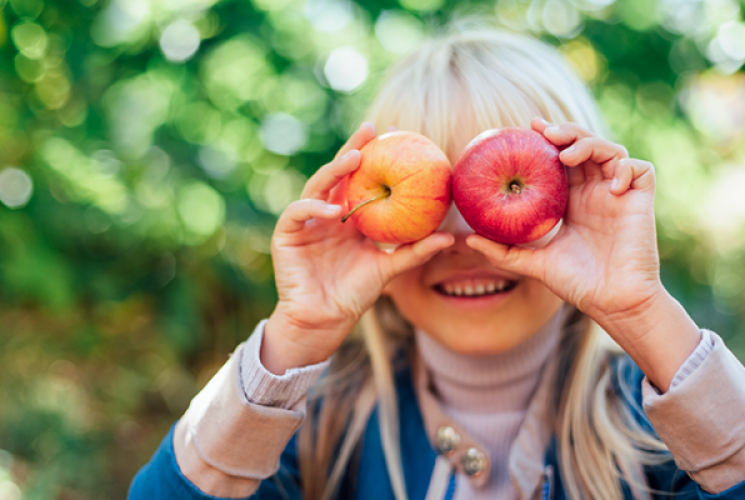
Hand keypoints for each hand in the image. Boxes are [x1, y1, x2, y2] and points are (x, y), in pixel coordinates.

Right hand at [262, 123, 453, 373]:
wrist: (324, 321)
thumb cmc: (354, 295)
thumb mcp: (389, 269)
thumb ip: (415, 252)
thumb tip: (451, 237)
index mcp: (348, 218)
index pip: (361, 180)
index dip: (374, 157)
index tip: (396, 136)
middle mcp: (326, 214)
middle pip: (338, 174)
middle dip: (352, 149)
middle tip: (371, 130)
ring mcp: (305, 223)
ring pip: (316, 186)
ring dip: (333, 170)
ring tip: (354, 158)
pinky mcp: (286, 235)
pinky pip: (297, 212)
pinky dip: (313, 208)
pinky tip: (334, 211)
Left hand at [466, 119, 699, 388]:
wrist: (612, 303)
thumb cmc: (576, 284)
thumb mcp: (532, 264)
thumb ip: (502, 251)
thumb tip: (467, 239)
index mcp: (573, 201)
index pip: (561, 160)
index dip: (548, 140)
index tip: (527, 129)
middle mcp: (596, 192)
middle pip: (585, 146)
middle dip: (567, 132)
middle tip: (544, 133)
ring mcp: (620, 195)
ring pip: (612, 151)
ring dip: (591, 144)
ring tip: (566, 156)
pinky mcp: (641, 202)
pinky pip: (641, 170)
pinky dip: (627, 169)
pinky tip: (609, 187)